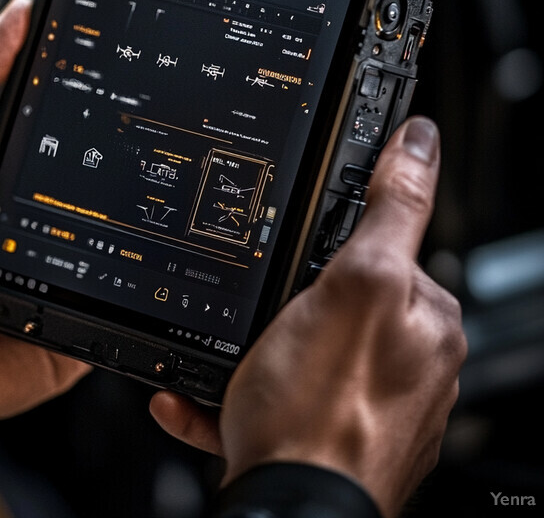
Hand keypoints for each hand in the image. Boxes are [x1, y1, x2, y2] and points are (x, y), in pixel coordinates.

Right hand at [150, 116, 466, 517]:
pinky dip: (235, 392)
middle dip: (286, 299)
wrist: (288, 511)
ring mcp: (364, 403)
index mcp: (422, 321)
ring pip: (298, 350)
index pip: (385, 249)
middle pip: (335, 301)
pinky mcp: (324, 435)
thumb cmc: (319, 410)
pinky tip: (198, 397)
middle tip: (249, 307)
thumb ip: (391, 208)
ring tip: (218, 351)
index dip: (332, 240)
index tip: (292, 241)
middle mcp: (405, 365)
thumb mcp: (354, 284)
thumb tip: (421, 141)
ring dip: (251, 347)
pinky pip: (274, 396)